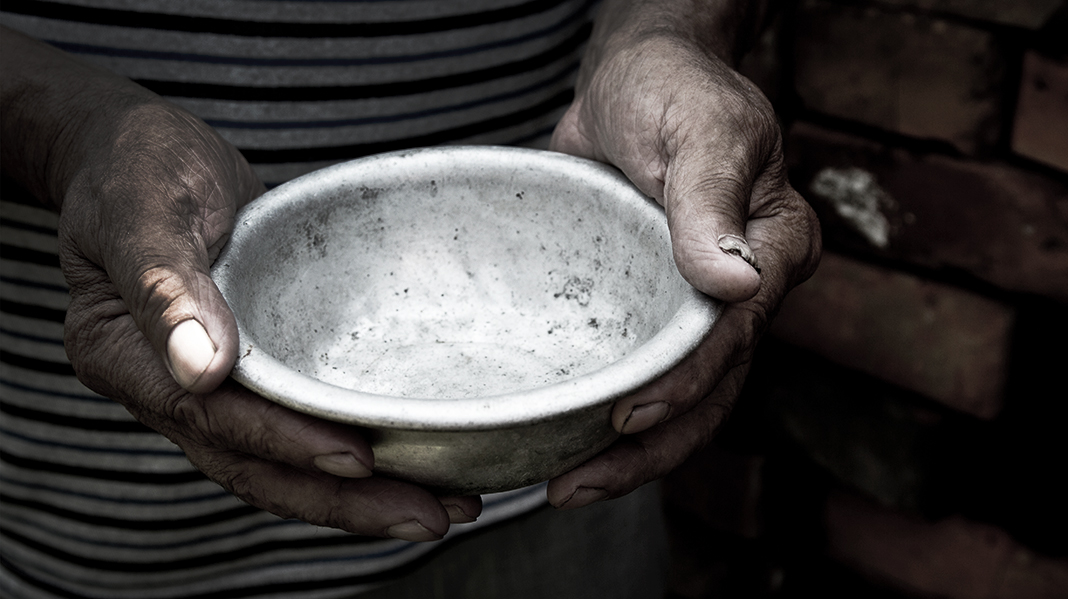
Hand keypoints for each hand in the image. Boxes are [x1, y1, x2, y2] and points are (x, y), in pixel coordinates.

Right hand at [2, 28, 479, 539]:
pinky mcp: (249, 372)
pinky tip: (411, 461)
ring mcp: (208, 387)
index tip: (358, 457)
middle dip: (340, 499)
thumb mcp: (141, 204)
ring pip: (279, 461)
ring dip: (357, 494)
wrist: (137, 153)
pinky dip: (350, 451)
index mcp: (123, 354)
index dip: (284, 441)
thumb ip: (163, 282)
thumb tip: (201, 368)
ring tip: (445, 506)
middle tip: (431, 517)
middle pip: (252, 464)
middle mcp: (165, 386)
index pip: (208, 416)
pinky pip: (296, 424)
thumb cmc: (136, 165)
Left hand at [546, 1, 820, 507]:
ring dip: (626, 451)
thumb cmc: (671, 88)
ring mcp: (693, 304)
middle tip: (574, 486)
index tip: (625, 418)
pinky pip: (636, 369)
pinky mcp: (648, 306)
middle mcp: (741, 290)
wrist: (629, 80)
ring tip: (563, 486)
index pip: (734, 335)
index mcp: (772, 248)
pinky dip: (606, 408)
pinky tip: (562, 438)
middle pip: (710, 390)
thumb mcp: (697, 128)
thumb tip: (734, 280)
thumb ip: (711, 201)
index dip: (684, 385)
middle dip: (650, 449)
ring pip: (675, 397)